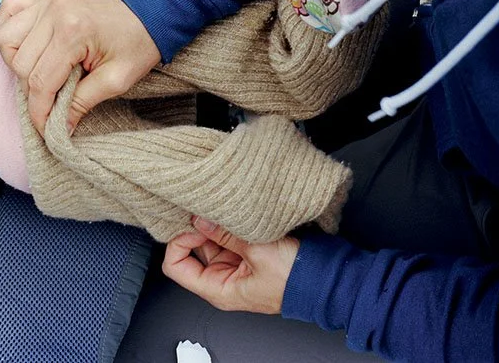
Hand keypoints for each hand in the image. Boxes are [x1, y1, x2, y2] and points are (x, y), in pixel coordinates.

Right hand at [0, 0, 160, 134]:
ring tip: (40, 72)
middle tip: (52, 101)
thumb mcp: (117, 80)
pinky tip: (24, 45)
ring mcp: (46, 2)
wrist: (150, 9)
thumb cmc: (138, 43)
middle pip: (20, 64)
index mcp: (73, 32)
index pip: (40, 82)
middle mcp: (53, 13)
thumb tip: (59, 127)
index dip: (39, 112)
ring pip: (6, 40)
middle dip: (32, 91)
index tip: (45, 129)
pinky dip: (8, 31)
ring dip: (16, 62)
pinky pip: (8, 11)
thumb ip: (83, 102)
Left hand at [162, 218, 297, 314]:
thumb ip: (224, 234)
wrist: (323, 278)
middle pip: (190, 249)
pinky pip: (224, 237)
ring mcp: (232, 266)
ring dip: (211, 224)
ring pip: (207, 240)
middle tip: (202, 208)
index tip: (193, 226)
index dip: (179, 243)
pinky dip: (224, 224)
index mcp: (218, 289)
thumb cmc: (294, 277)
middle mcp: (221, 279)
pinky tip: (229, 212)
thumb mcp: (256, 251)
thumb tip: (198, 219)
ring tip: (219, 208)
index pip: (175, 266)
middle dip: (193, 228)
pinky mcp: (244, 254)